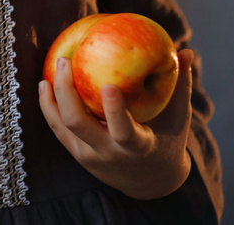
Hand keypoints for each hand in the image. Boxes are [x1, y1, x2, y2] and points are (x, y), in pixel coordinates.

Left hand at [38, 49, 194, 199]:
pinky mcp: (77, 154)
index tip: (108, 84)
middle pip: (79, 124)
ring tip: (51, 70)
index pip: (123, 131)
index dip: (115, 110)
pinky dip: (49, 106)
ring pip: (62, 126)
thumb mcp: (178, 118)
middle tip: (64, 61)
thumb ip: (181, 85)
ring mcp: (89, 156)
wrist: (150, 182)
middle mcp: (109, 153)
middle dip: (67, 92)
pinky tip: (45, 84)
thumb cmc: (167, 139)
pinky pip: (57, 128)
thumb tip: (187, 50)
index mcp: (137, 147)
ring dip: (52, 97)